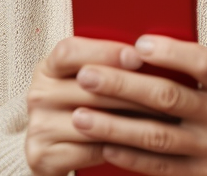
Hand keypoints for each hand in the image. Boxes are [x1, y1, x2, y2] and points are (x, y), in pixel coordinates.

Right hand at [24, 36, 161, 175]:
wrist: (54, 153)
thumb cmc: (78, 111)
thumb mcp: (82, 83)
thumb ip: (104, 66)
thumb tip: (149, 52)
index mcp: (47, 69)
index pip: (69, 51)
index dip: (104, 51)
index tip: (137, 57)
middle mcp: (38, 94)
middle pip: (88, 86)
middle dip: (134, 90)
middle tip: (168, 94)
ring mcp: (39, 126)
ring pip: (94, 120)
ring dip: (134, 122)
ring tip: (164, 121)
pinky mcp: (43, 156)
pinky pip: (92, 150)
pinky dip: (121, 148)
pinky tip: (142, 145)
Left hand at [69, 34, 206, 175]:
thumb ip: (194, 70)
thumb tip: (138, 48)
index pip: (204, 62)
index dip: (170, 52)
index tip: (137, 43)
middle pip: (168, 98)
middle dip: (121, 85)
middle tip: (86, 76)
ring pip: (156, 136)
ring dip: (114, 126)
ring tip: (81, 115)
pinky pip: (159, 167)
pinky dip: (129, 156)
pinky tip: (103, 145)